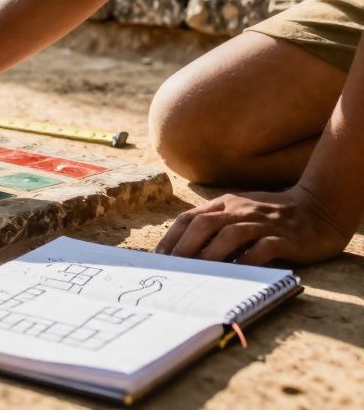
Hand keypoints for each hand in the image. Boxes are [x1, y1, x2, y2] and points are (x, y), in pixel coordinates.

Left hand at [155, 186, 352, 265]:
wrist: (320, 209)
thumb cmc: (273, 217)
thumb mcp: (241, 213)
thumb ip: (217, 226)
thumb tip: (185, 253)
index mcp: (226, 204)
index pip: (190, 218)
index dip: (172, 238)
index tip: (158, 259)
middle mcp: (241, 210)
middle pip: (205, 225)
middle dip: (185, 248)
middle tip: (173, 269)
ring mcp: (263, 223)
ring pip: (230, 235)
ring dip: (210, 254)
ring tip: (197, 274)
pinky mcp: (285, 238)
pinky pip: (263, 248)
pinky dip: (247, 259)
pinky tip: (236, 272)